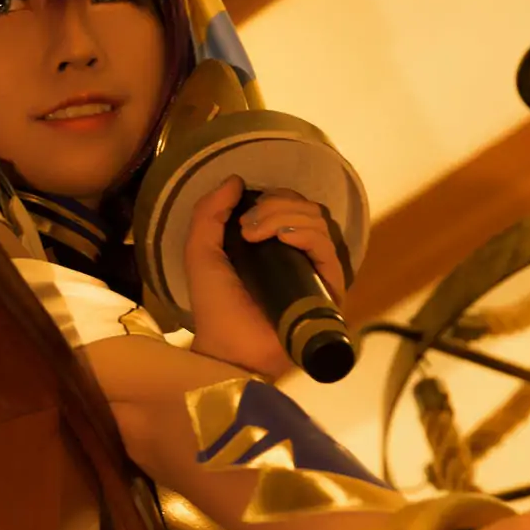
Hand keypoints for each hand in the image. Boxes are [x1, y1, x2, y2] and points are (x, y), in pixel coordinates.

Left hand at [179, 177, 344, 377]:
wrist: (227, 349)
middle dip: (276, 205)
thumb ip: (209, 213)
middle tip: (247, 227)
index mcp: (274, 246)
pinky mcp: (329, 289)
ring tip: (255, 236)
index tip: (243, 213)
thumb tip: (235, 180)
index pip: (290, 206)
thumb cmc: (215, 307)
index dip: (273, 198)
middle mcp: (299, 256)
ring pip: (317, 222)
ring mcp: (316, 272)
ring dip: (285, 217)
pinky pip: (327, 249)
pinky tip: (284, 239)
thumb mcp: (201, 251)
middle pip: (306, 209)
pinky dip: (306, 234)